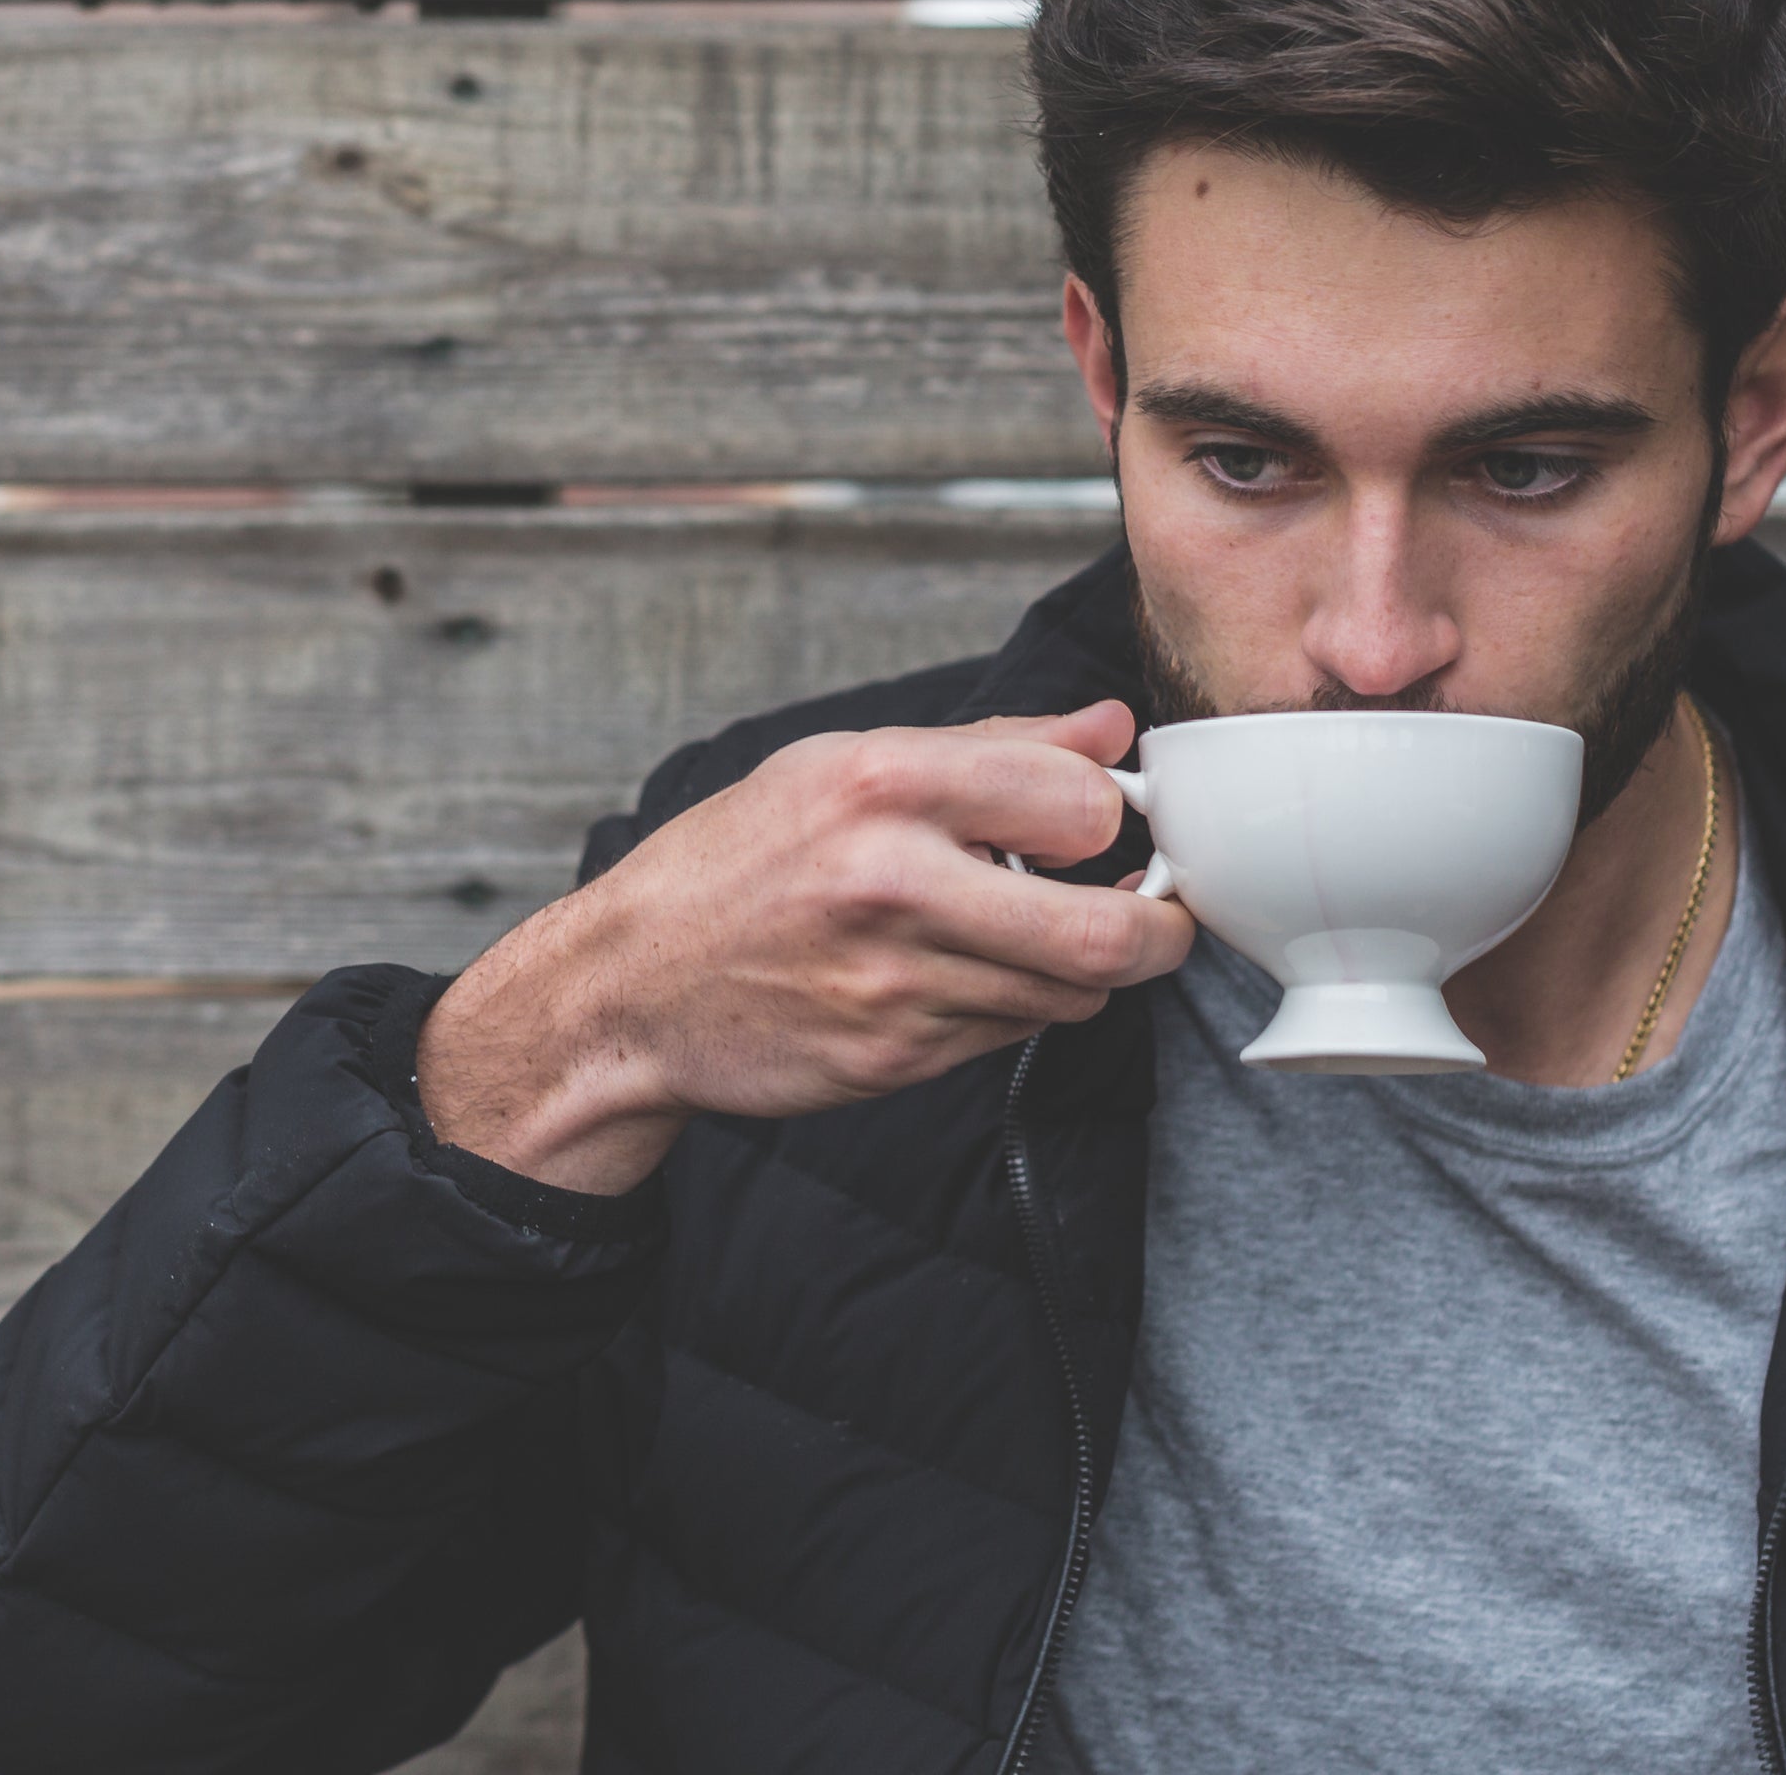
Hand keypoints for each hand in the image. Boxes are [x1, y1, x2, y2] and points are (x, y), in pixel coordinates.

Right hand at [414, 700, 1189, 1194]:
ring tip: (1037, 936)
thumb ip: (990, 749)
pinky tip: (966, 976)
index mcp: (880, 781)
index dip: (1111, 813)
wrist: (629, 987)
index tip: (1097, 822)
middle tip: (1150, 911)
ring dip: (1082, 969)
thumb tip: (1109, 727)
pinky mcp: (895, 1058)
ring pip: (1073, 992)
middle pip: (1108, 928)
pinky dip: (1017, 1008)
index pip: (1080, 798)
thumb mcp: (839, 768)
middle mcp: (891, 881)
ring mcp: (894, 982)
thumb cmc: (734, 866)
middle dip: (1156, 925)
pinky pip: (1013, 1035)